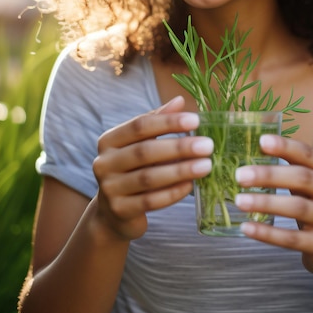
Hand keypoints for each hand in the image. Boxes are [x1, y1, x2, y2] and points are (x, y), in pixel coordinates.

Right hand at [91, 96, 212, 240]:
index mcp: (110, 140)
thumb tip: (180, 101)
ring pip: (149, 178)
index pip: (140, 125)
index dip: (168, 122)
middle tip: (207, 145)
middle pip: (145, 151)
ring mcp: (109, 189)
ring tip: (206, 166)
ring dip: (180, 170)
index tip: (195, 120)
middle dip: (179, 147)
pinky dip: (173, 192)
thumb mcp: (142, 142)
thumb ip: (158, 121)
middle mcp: (104, 162)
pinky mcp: (120, 211)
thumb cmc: (134, 168)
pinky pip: (150, 201)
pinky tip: (190, 185)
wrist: (115, 212)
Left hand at [234, 134, 312, 274]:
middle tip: (240, 175)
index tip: (262, 141)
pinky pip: (292, 238)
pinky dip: (267, 233)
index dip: (286, 147)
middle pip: (303, 178)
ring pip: (298, 208)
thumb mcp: (305, 182)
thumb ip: (285, 167)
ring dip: (265, 203)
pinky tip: (247, 227)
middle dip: (269, 175)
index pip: (307, 154)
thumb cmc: (310, 203)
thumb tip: (247, 151)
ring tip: (239, 201)